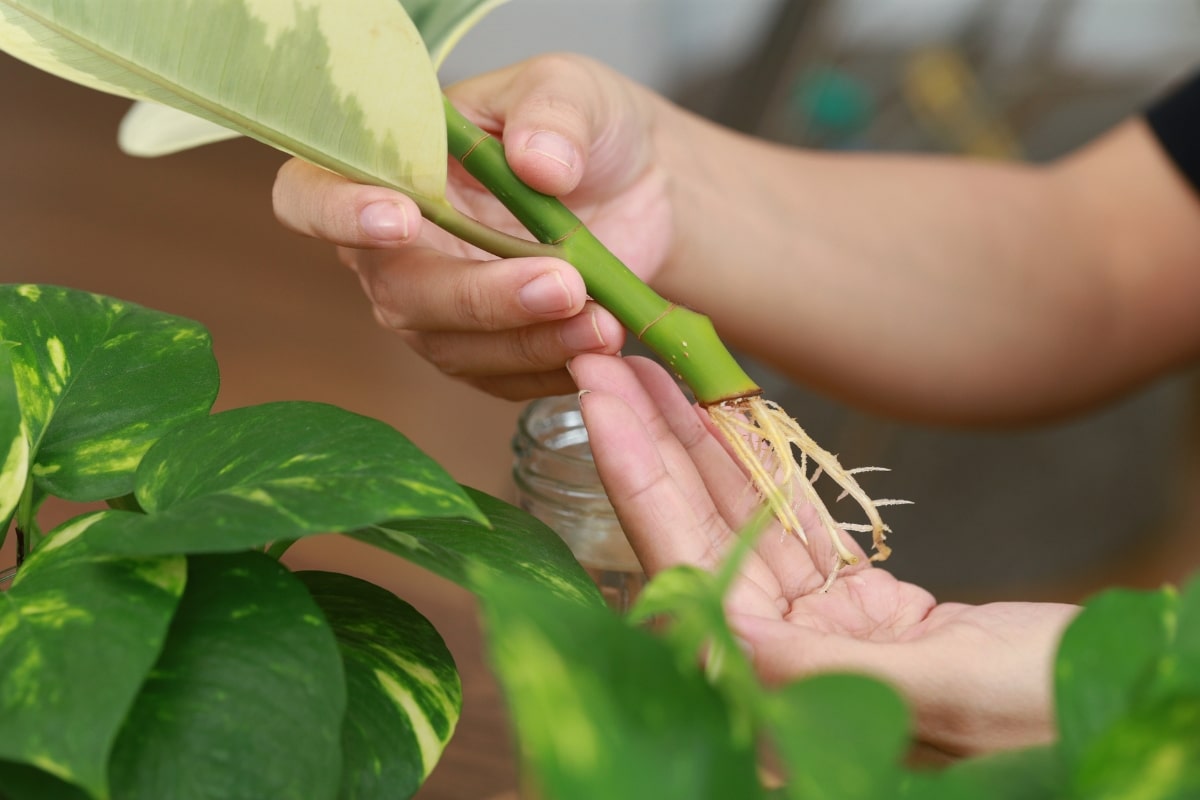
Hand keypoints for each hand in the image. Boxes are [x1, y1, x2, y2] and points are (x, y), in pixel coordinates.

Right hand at [273, 54, 675, 399]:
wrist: (645, 186)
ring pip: (454, 347)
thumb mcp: (574, 91)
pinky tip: (602, 348)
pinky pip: (503, 380)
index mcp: (389, 168)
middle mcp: (397, 249)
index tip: (402, 217)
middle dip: (480, 296)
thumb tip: (536, 161)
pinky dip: (554, 368)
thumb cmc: (585, 127)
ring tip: (603, 321)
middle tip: (563, 283)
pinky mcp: (489, 353)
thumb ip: (552, 112)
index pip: (311, 195)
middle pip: (399, 292)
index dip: (338, 213)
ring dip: (530, 340)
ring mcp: (440, 309)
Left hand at [570, 353, 1078, 756]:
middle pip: (689, 527)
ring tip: (657, 363)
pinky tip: (726, 409)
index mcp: (769, 685)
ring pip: (734, 512)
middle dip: (647, 440)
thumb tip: (720, 635)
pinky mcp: (844, 600)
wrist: (1091, 704)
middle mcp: (768, 653)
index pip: (678, 564)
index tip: (596, 398)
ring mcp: (805, 623)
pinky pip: (786, 516)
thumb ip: (818, 667)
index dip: (634, 474)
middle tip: (605, 358)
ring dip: (695, 438)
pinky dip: (760, 460)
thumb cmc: (1032, 715)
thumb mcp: (933, 694)